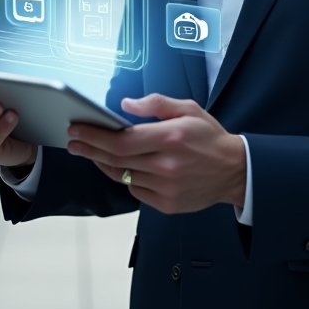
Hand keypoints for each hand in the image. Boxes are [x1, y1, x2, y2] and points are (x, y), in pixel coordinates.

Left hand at [66, 93, 246, 214]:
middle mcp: (167, 165)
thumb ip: (156, 104)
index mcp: (171, 137)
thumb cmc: (210, 137)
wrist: (234, 171)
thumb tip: (125, 104)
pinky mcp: (167, 204)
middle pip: (116, 160)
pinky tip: (121, 167)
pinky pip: (136, 190)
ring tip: (89, 153)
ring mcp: (166, 188)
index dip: (94, 136)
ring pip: (123, 176)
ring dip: (102, 164)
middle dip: (89, 149)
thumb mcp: (188, 109)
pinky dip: (125, 177)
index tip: (77, 129)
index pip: (121, 140)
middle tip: (73, 141)